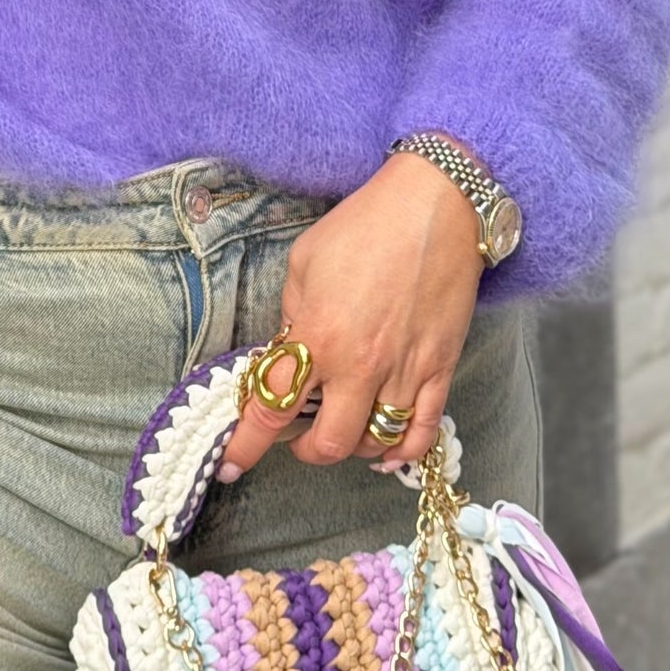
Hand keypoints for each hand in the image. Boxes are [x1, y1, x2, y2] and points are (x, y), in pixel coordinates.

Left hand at [215, 154, 484, 480]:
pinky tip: (385, 448)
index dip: (245, 445)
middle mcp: (360, 365)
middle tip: (297, 433)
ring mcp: (404, 372)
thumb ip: (291, 314)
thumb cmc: (364, 226)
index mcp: (318, 335)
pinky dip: (401, 451)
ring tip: (341, 426)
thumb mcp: (304, 261)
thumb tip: (287, 352)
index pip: (271, 408)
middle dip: (305, 449)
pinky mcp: (440, 370)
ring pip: (374, 445)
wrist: (434, 207)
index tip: (229, 464)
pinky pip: (421, 434)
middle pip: (328, 444)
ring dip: (351, 446)